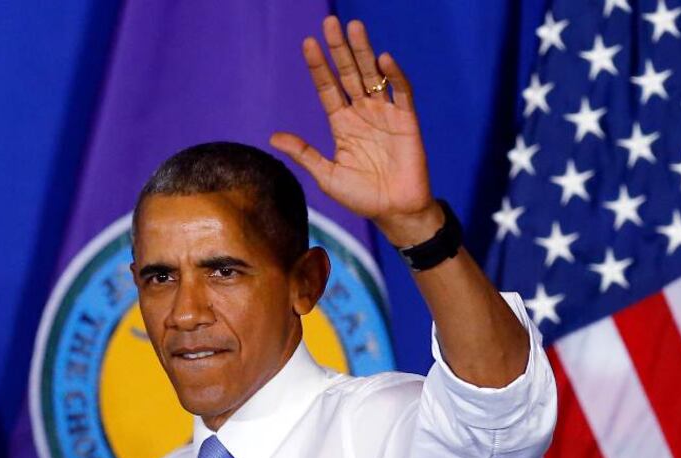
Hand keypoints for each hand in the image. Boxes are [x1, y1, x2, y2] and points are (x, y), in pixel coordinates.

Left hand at [270, 17, 439, 245]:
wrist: (395, 212)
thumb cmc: (361, 197)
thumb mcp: (327, 175)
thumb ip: (303, 153)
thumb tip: (272, 136)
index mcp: (342, 124)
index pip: (328, 88)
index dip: (319, 67)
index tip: (308, 43)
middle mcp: (362, 113)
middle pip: (349, 73)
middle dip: (340, 49)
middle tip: (330, 23)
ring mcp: (385, 114)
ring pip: (372, 76)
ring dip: (364, 51)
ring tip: (354, 27)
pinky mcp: (407, 120)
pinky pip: (401, 92)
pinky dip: (394, 76)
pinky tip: (383, 60)